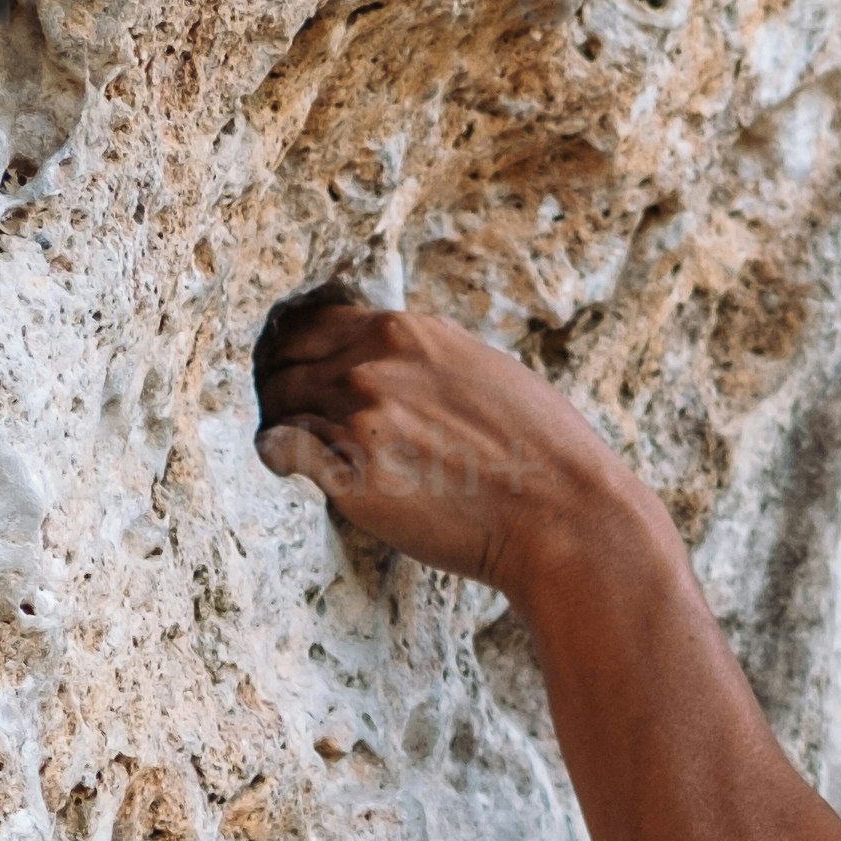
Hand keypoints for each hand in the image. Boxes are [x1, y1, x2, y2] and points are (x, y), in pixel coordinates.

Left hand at [252, 288, 652, 591]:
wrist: (563, 517)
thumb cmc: (539, 451)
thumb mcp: (482, 371)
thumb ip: (423, 359)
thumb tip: (385, 360)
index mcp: (405, 333)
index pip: (311, 323)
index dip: (295, 349)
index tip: (296, 371)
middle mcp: (372, 367)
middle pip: (284, 364)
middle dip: (279, 387)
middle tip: (287, 414)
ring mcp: (357, 421)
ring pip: (279, 407)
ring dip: (281, 424)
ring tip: (298, 447)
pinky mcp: (351, 477)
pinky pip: (281, 452)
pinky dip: (278, 458)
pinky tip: (291, 469)